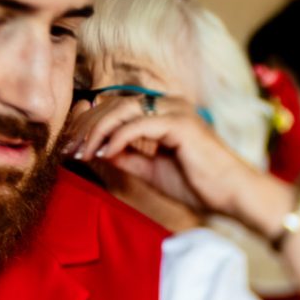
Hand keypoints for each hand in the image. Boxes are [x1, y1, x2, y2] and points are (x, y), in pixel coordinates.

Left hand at [61, 92, 258, 218]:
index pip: (116, 107)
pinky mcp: (180, 123)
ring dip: (97, 131)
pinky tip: (104, 153)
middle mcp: (168, 104)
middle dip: (86, 126)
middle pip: (114, 104)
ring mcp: (175, 110)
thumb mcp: (149, 169)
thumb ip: (124, 156)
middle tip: (68, 148)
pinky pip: (139, 124)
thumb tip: (94, 150)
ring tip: (82, 151)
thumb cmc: (197, 184)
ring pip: (123, 109)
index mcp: (162, 111)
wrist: (230, 195)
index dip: (89, 124)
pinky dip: (118, 138)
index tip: (70, 147)